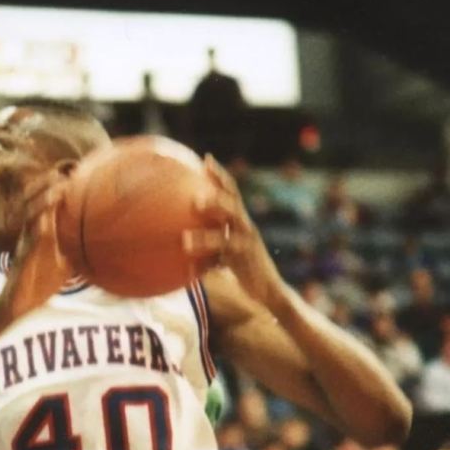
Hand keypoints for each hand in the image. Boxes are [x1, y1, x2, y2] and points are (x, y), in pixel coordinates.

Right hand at [0, 170, 72, 321]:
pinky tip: (47, 223)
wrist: (19, 303)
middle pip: (33, 202)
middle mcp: (30, 234)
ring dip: (42, 202)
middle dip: (44, 186)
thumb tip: (100, 249)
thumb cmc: (40, 282)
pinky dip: (39, 230)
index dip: (51, 187)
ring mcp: (25, 244)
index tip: (67, 172)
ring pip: (31, 216)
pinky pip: (31, 241)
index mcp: (39, 232)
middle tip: (60, 172)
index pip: (43, 203)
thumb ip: (76, 252)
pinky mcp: (23, 259)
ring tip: (56, 190)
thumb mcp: (64, 264)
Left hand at [184, 154, 285, 308]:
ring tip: (186, 237)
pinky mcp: (245, 261)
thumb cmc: (244, 269)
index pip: (232, 192)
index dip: (221, 175)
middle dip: (216, 195)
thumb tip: (180, 235)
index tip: (206, 159)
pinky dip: (207, 260)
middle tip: (195, 195)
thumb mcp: (227, 250)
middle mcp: (246, 227)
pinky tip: (189, 265)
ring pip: (227, 233)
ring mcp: (247, 244)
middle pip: (233, 205)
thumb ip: (211, 240)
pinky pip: (225, 259)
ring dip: (206, 234)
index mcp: (241, 220)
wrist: (269, 290)